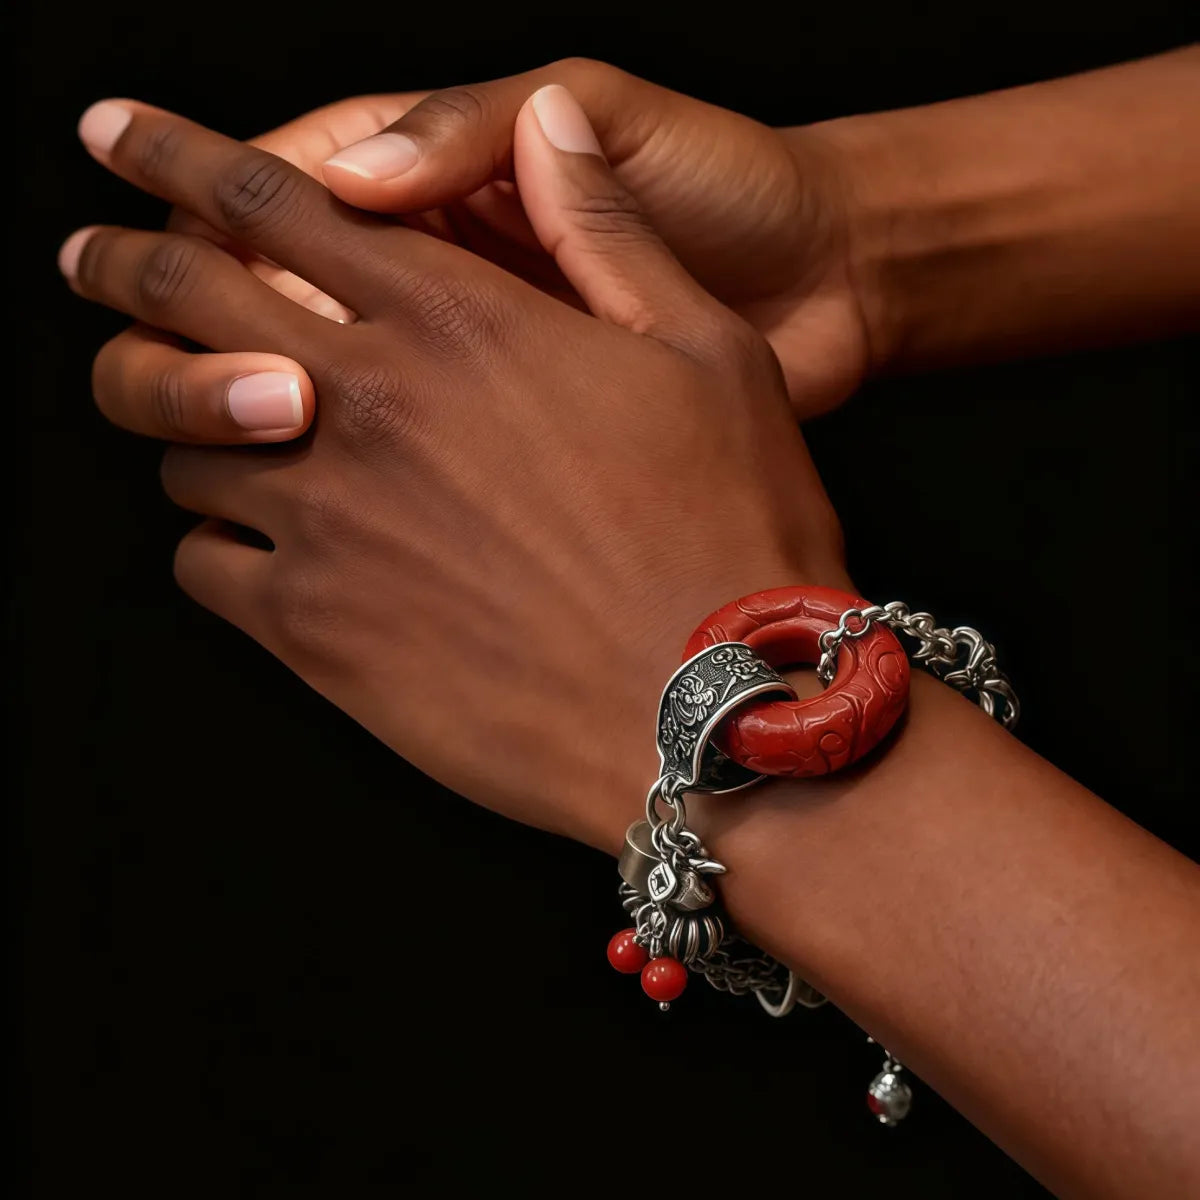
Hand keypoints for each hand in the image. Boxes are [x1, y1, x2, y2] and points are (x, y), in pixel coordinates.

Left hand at [61, 89, 849, 851]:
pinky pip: (207, 563)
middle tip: (88, 254)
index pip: (273, 202)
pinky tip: (269, 547)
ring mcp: (328, 524)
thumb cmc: (727, 536)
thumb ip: (608, 233)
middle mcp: (368, 408)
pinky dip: (219, 541)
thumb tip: (551, 127)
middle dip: (120, 260)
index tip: (117, 134)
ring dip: (196, 421)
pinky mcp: (316, 633)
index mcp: (457, 323)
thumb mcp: (710, 355)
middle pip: (184, 302)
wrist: (709, 711)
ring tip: (229, 430)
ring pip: (186, 442)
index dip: (179, 154)